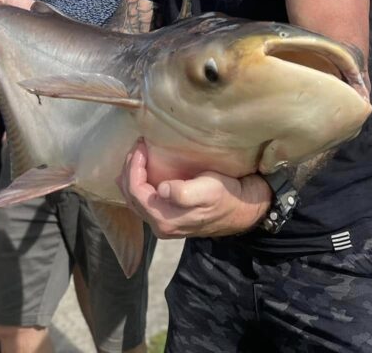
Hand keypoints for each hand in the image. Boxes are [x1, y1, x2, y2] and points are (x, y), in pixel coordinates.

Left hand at [118, 140, 270, 238]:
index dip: (134, 167)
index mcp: (165, 219)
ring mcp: (163, 224)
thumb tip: (161, 189)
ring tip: (137, 155)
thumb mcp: (207, 190)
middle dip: (129, 169)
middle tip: (138, 147)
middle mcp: (160, 226)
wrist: (241, 209)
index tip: (142, 146)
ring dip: (132, 176)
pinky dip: (138, 184)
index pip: (136, 192)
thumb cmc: (225, 196)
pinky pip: (143, 202)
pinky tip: (140, 172)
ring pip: (134, 200)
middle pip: (131, 197)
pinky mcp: (168, 218)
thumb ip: (183, 193)